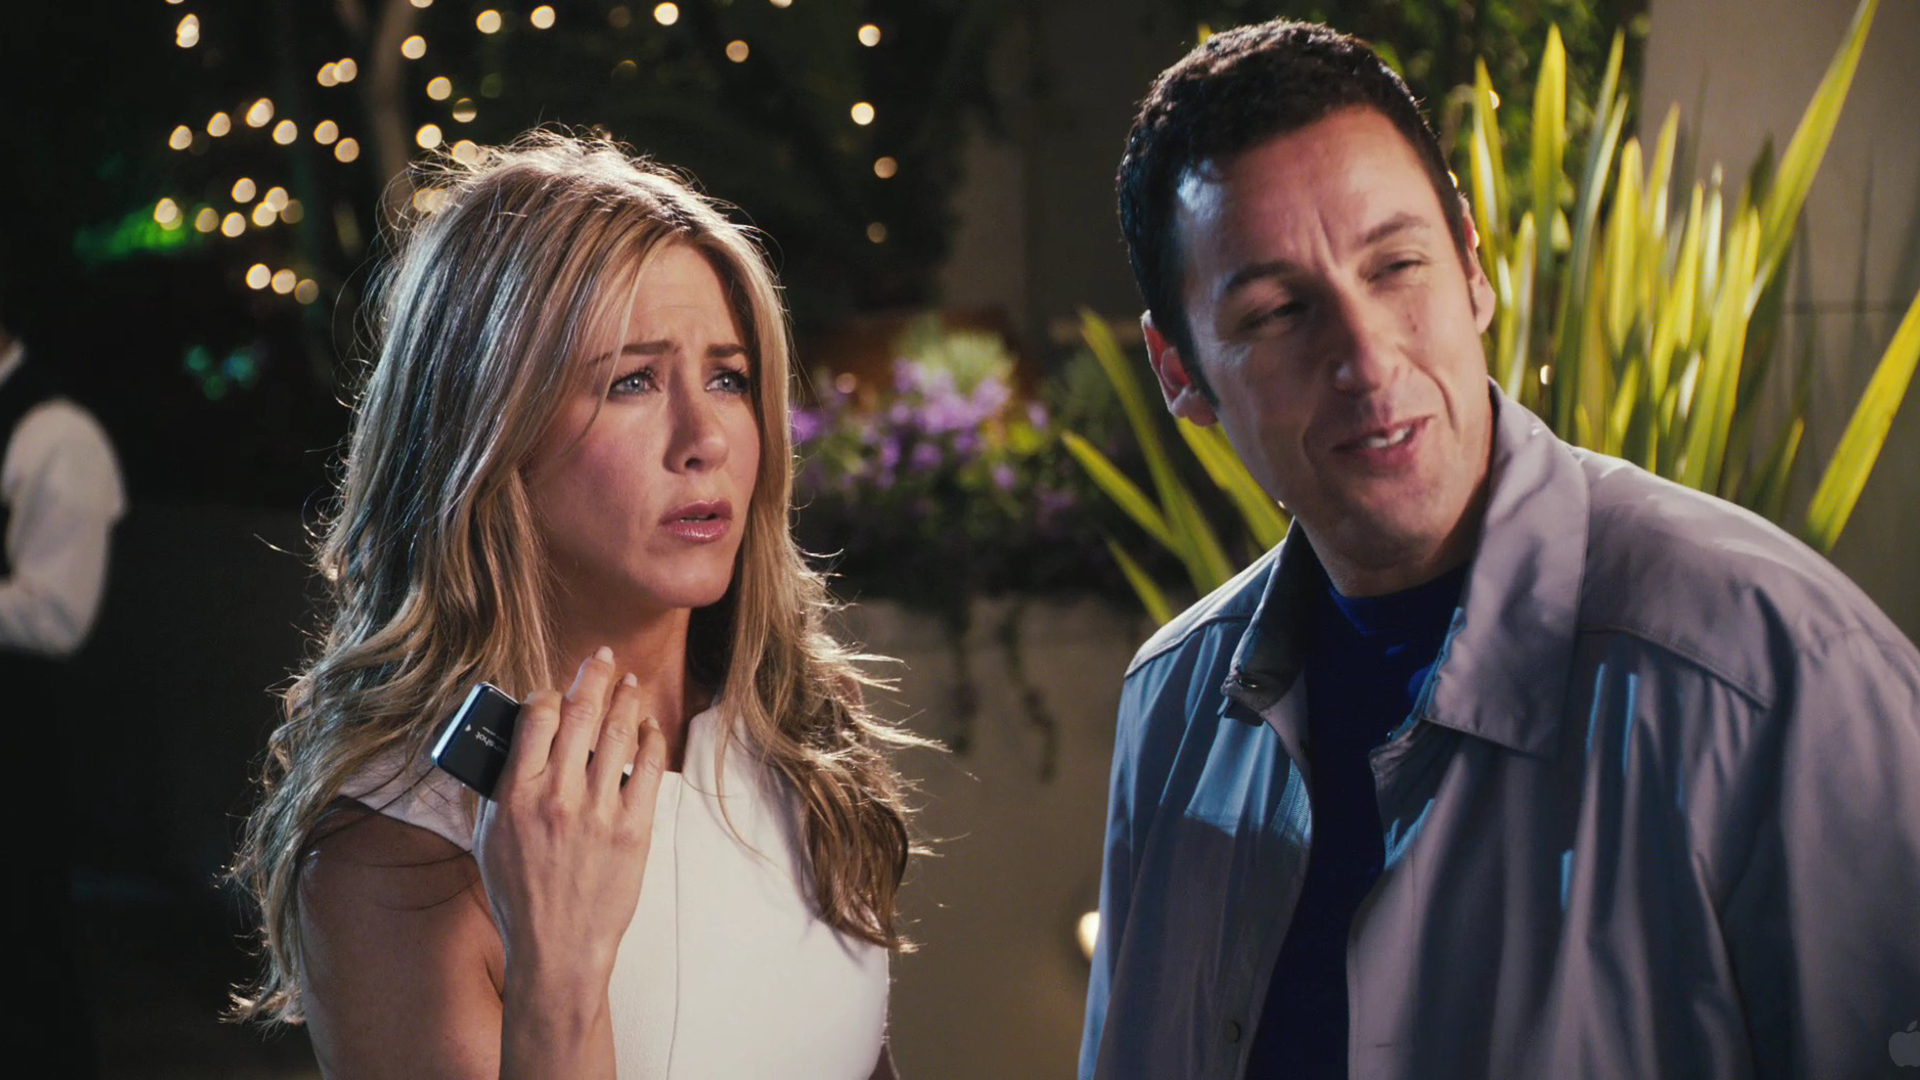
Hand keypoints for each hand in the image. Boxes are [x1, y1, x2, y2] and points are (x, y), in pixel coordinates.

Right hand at [472, 647, 667, 986]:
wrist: (557, 947)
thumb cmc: (519, 896)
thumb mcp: (489, 839)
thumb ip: (499, 789)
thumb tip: (509, 746)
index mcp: (515, 794)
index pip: (534, 718)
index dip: (546, 693)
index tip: (554, 689)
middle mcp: (557, 795)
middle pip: (580, 714)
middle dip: (594, 677)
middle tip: (603, 658)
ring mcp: (598, 811)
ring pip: (617, 734)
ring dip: (627, 699)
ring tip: (631, 681)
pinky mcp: (633, 829)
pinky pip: (647, 769)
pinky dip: (651, 740)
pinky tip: (650, 726)